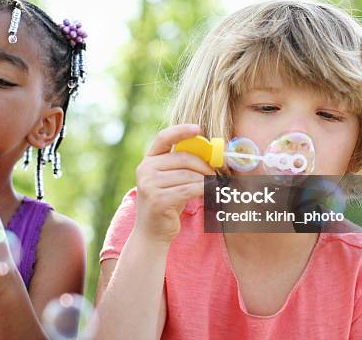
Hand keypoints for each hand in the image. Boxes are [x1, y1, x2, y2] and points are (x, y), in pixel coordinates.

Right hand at [134, 124, 215, 243]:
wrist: (152, 233)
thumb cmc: (167, 203)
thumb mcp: (170, 180)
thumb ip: (181, 165)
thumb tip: (208, 152)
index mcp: (148, 161)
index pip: (163, 138)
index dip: (181, 131)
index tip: (198, 128)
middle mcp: (145, 170)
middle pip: (183, 158)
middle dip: (204, 164)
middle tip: (216, 172)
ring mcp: (149, 185)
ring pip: (189, 175)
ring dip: (206, 180)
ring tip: (214, 185)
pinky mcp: (158, 199)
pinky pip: (189, 189)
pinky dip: (204, 190)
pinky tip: (210, 192)